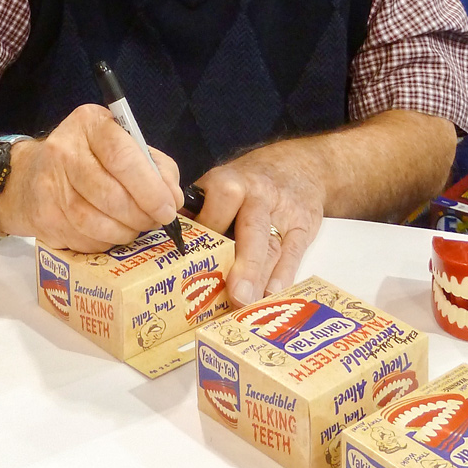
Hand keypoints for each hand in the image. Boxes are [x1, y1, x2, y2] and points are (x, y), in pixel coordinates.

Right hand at [0, 103, 183, 252]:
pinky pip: (83, 238)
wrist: (26, 176)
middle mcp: (64, 150)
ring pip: (97, 221)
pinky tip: (111, 233)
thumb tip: (173, 198)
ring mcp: (49, 185)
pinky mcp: (42, 216)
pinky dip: (105, 241)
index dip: (150, 188)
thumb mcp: (122, 145)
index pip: (123, 157)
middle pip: (112, 194)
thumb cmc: (88, 158)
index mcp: (90, 124)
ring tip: (136, 227)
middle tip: (156, 221)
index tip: (168, 207)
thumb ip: (154, 166)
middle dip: (142, 215)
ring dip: (125, 231)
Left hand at [192, 148, 324, 305]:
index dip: (208, 229)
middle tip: (233, 294)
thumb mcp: (224, 180)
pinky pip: (294, 253)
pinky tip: (272, 293)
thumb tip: (163, 242)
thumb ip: (200, 208)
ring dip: (260, 276)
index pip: (220, 202)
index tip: (192, 257)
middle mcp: (259, 196)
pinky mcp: (304, 227)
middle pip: (251, 227)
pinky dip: (283, 275)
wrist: (300, 165)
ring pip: (271, 245)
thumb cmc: (250, 182)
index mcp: (231, 182)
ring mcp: (284, 212)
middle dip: (243, 262)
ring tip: (247, 302)